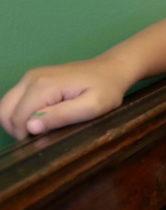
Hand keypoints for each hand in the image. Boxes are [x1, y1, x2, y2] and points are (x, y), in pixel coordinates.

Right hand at [0, 57, 129, 138]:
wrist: (111, 69)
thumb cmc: (106, 89)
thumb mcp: (92, 107)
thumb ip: (61, 116)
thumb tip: (31, 126)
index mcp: (43, 85)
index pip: (17, 117)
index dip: (26, 134)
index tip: (46, 140)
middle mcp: (31, 78)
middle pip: (4, 111)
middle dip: (17, 129)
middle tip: (43, 137)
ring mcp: (31, 77)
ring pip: (6, 105)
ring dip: (17, 121)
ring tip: (44, 128)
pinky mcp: (34, 79)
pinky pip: (16, 100)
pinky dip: (21, 113)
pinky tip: (43, 119)